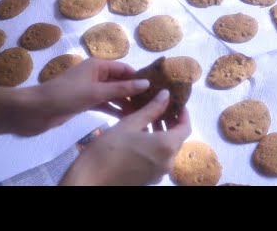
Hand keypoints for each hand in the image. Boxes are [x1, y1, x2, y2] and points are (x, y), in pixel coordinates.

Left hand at [13, 58, 149, 135]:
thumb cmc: (65, 96)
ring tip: (144, 114)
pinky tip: (127, 118)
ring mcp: (91, 89)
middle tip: (153, 105)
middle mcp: (96, 75)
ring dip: (126, 102)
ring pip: (114, 94)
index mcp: (98, 65)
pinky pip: (105, 104)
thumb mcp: (96, 92)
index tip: (157, 89)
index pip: (125, 69)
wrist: (35, 111)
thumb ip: (121, 88)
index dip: (140, 78)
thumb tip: (147, 83)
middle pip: (121, 82)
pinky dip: (115, 109)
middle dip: (135, 92)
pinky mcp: (85, 102)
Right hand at [60, 89, 191, 185]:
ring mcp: (159, 173)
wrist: (90, 180)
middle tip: (159, 107)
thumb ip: (151, 109)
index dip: (183, 113)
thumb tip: (166, 95)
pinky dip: (155, 145)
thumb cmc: (108, 149)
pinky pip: (159, 158)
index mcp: (167, 146)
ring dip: (162, 133)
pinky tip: (140, 135)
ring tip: (148, 118)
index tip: (175, 102)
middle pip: (177, 138)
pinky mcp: (149, 179)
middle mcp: (168, 162)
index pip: (186, 127)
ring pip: (168, 149)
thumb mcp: (129, 123)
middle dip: (171, 122)